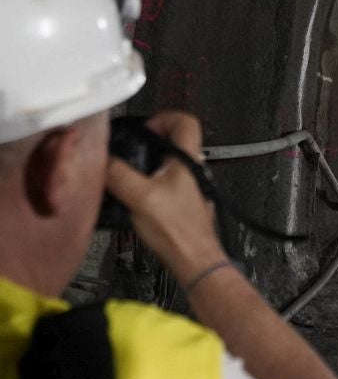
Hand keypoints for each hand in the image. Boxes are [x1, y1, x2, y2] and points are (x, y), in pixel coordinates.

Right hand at [106, 111, 226, 286]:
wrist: (193, 260)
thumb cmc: (176, 230)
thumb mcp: (140, 197)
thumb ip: (118, 174)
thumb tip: (101, 160)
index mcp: (187, 159)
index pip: (186, 121)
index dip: (164, 118)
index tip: (143, 129)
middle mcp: (192, 169)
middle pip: (174, 140)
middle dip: (149, 141)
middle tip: (129, 150)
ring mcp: (189, 186)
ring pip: (167, 162)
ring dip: (146, 163)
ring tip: (125, 173)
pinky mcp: (182, 202)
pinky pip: (164, 182)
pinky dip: (148, 181)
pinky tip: (132, 195)